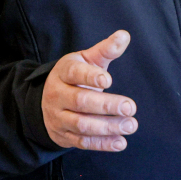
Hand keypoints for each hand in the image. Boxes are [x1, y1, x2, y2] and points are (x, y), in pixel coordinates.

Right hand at [41, 30, 137, 150]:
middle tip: (130, 107)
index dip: (90, 77)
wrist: (49, 101)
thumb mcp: (87, 59)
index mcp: (63, 72)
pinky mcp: (64, 136)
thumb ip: (106, 49)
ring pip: (82, 125)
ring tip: (131, 125)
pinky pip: (83, 142)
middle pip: (80, 102)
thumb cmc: (76, 76)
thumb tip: (124, 35)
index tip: (108, 80)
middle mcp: (57, 95)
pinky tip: (121, 142)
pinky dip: (102, 144)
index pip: (74, 73)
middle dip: (106, 105)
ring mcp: (59, 117)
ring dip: (108, 127)